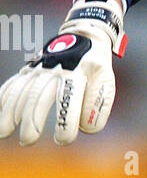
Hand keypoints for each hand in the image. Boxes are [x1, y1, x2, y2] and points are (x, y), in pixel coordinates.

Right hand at [0, 0, 126, 145]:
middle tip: (28, 140)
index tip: (61, 140)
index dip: (64, 121)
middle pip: (39, 95)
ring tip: (4, 131)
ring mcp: (38, 69)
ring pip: (21, 90)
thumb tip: (87, 129)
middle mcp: (54, 70)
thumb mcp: (105, 82)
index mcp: (76, 73)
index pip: (68, 99)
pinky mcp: (28, 71)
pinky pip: (12, 84)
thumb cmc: (95, 67)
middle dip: (31, 119)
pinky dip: (3, 99)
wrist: (83, 37)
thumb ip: (98, 106)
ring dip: (10, 111)